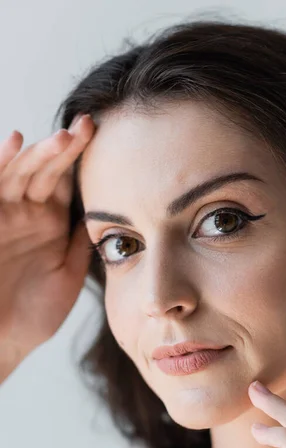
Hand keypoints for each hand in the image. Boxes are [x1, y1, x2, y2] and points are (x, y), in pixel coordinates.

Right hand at [0, 114, 94, 363]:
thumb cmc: (32, 316)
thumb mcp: (67, 275)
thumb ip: (81, 243)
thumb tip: (105, 216)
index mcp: (50, 223)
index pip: (66, 182)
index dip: (83, 160)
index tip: (107, 139)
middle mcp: (26, 213)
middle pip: (46, 170)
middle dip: (66, 147)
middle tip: (89, 126)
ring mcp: (3, 214)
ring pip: (21, 172)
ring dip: (40, 152)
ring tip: (64, 136)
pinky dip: (1, 163)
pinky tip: (15, 142)